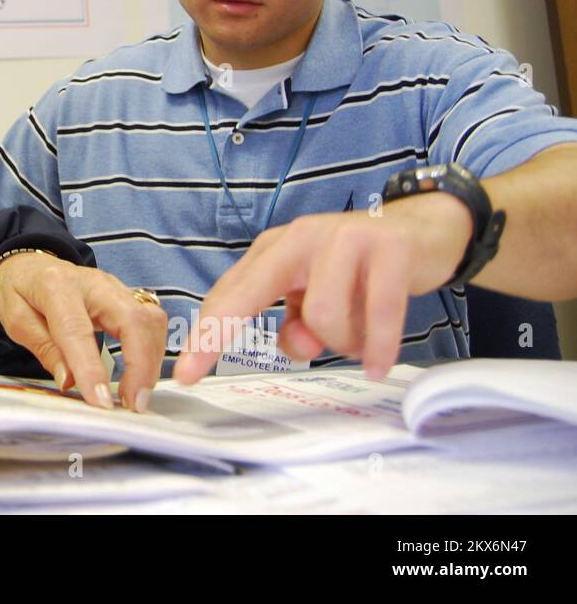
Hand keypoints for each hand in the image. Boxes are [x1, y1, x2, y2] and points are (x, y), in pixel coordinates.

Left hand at [0, 251, 166, 410]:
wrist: (29, 265)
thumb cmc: (20, 291)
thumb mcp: (16, 320)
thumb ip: (45, 348)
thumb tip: (70, 382)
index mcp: (56, 285)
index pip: (78, 330)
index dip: (91, 368)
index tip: (100, 402)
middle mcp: (94, 282)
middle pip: (132, 320)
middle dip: (141, 366)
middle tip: (134, 404)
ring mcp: (116, 286)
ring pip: (150, 320)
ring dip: (151, 362)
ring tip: (137, 397)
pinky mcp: (128, 296)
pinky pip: (151, 322)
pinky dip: (153, 352)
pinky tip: (142, 376)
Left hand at [174, 193, 472, 385]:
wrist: (424, 232)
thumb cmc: (360, 272)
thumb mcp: (318, 296)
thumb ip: (298, 322)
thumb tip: (300, 344)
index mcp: (276, 250)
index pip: (229, 295)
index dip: (206, 334)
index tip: (183, 373)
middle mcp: (300, 238)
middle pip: (248, 292)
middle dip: (218, 334)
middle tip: (195, 376)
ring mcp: (344, 238)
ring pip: (322, 315)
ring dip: (343, 343)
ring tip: (359, 339)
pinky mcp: (388, 247)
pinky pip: (377, 312)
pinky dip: (378, 346)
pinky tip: (377, 365)